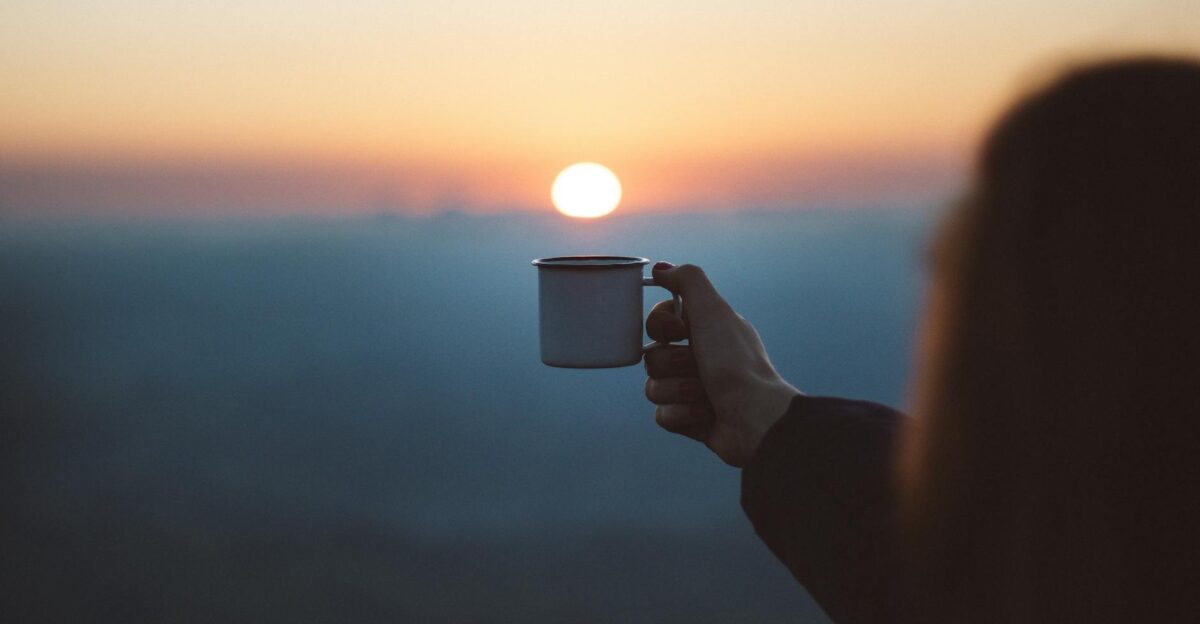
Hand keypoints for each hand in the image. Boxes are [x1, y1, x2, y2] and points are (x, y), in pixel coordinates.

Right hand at [644, 262, 800, 466]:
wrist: (754, 416)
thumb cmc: (736, 362)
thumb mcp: (713, 310)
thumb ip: (687, 280)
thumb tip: (660, 268)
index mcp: (706, 330)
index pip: (659, 321)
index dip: (661, 325)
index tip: (678, 330)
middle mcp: (700, 357)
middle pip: (652, 355)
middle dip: (671, 363)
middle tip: (697, 366)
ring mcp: (694, 390)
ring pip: (654, 387)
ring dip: (678, 390)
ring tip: (706, 395)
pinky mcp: (690, 420)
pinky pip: (663, 415)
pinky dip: (683, 415)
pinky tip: (706, 416)